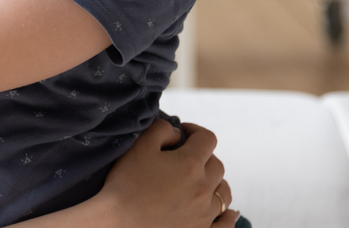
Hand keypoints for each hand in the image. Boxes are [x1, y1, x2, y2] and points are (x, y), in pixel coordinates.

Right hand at [94, 119, 238, 227]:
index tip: (183, 133)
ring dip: (215, 183)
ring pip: (223, 193)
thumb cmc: (126, 185)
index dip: (195, 130)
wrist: (118, 224)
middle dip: (203, 157)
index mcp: (190, 164)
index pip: (207, 138)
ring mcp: (205, 214)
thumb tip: (177, 134)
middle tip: (184, 159)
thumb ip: (162, 130)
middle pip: (217, 165)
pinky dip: (229, 217)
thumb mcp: (139, 146)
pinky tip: (230, 213)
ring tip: (200, 183)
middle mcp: (203, 188)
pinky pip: (225, 224)